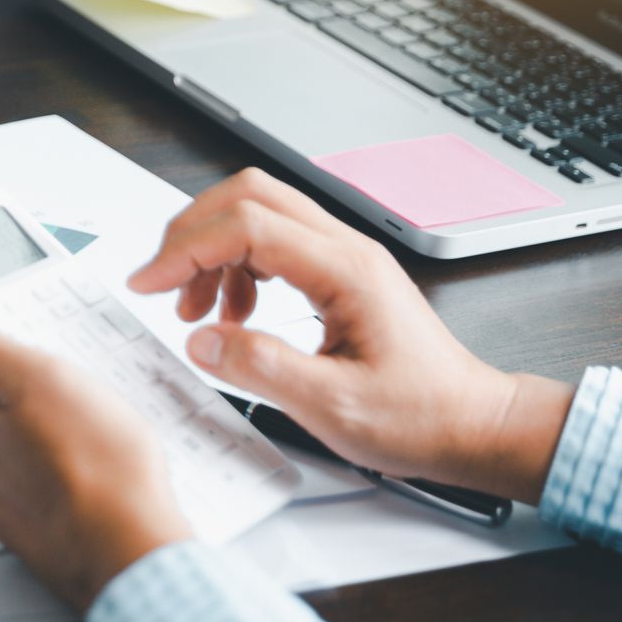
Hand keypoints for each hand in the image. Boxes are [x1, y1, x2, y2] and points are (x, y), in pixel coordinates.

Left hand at [0, 306, 191, 611]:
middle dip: (18, 382)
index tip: (13, 336)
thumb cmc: (96, 470)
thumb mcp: (40, 378)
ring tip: (89, 425)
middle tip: (68, 382)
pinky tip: (93, 463)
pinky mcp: (27, 523)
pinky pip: (33, 476)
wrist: (128, 552)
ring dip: (39, 424)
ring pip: (10, 438)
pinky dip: (56, 462)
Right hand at [126, 169, 573, 502]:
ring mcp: (343, 258)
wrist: (472, 425)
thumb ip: (261, 369)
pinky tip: (233, 317)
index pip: (247, 227)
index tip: (149, 283)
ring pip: (258, 215)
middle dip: (192, 232)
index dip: (187, 249)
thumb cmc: (420, 417)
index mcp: (345, 271)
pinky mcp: (339, 275)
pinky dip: (236, 269)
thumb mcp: (333, 408)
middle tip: (161, 281)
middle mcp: (345, 250)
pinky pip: (273, 244)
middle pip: (249, 196)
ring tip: (196, 311)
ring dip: (212, 252)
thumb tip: (202, 341)